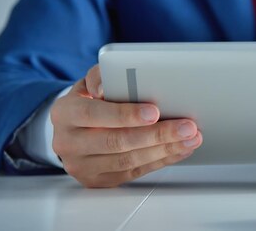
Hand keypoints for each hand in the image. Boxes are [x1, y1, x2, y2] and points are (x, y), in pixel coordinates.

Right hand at [51, 65, 201, 187]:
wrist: (73, 127)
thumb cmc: (89, 100)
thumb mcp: (89, 82)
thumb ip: (101, 76)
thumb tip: (107, 84)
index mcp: (65, 113)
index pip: (95, 114)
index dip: (126, 114)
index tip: (155, 111)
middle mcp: (69, 143)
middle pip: (117, 142)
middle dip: (157, 134)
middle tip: (186, 126)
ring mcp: (82, 166)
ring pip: (128, 161)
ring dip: (165, 150)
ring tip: (191, 138)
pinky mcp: (99, 180)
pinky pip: (135, 172)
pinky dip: (162, 160)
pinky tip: (180, 149)